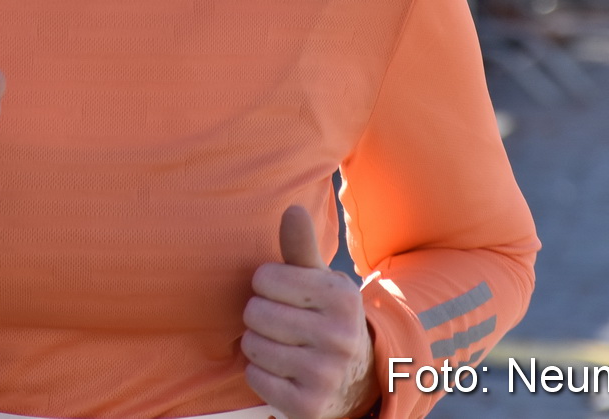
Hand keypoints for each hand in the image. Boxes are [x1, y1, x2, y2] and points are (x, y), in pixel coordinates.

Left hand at [243, 206, 378, 418]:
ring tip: (281, 346)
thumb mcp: (320, 281)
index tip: (284, 295)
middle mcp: (338, 336)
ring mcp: (325, 374)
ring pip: (252, 346)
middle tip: (280, 324)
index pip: (264, 278)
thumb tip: (292, 209)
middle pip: (255, 313)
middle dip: (259, 316)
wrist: (355, 378)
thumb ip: (301, 247)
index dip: (266, 286)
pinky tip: (281, 371)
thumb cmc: (325, 318)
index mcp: (340, 297)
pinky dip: (260, 374)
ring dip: (258, 346)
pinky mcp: (308, 405)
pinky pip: (255, 379)